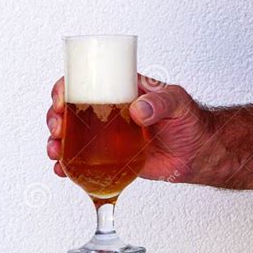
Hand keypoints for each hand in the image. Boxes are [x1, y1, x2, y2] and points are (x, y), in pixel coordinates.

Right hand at [46, 75, 216, 182]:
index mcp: (120, 90)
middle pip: (70, 110)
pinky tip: (61, 171)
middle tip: (57, 130)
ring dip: (56, 143)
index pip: (85, 82)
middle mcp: (109, 111)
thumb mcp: (177, 102)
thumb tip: (138, 110)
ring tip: (55, 152)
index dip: (65, 88)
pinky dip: (69, 167)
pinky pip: (85, 162)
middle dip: (55, 118)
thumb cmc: (189, 121)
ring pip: (72, 136)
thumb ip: (160, 103)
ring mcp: (108, 136)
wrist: (198, 153)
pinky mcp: (112, 159)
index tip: (61, 100)